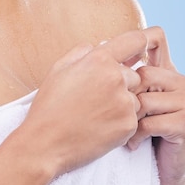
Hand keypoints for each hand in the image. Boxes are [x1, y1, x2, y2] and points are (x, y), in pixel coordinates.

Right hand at [22, 30, 148, 176]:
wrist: (45, 143)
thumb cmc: (50, 105)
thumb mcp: (59, 67)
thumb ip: (83, 51)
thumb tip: (100, 46)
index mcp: (99, 60)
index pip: (135, 41)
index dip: (139, 45)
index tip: (137, 52)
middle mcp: (116, 78)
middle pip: (134, 74)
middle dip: (121, 82)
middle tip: (98, 96)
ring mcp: (124, 103)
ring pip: (134, 97)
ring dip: (122, 103)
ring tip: (96, 113)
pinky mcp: (129, 125)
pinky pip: (133, 118)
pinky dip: (120, 121)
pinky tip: (100, 125)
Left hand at [127, 26, 184, 184]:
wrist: (159, 168)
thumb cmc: (135, 128)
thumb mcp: (125, 96)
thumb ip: (120, 70)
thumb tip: (100, 44)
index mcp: (164, 69)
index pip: (157, 37)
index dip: (138, 41)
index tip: (118, 63)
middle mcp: (179, 81)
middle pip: (143, 73)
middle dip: (125, 97)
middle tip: (118, 114)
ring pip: (144, 99)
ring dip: (128, 119)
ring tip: (124, 131)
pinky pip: (150, 122)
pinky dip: (135, 135)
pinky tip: (132, 143)